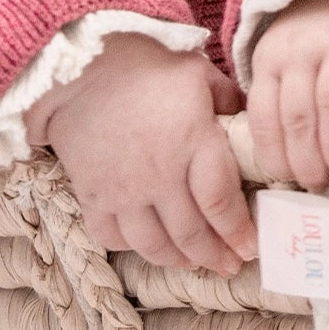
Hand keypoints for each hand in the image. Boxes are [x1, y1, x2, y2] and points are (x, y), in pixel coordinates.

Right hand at [23, 31, 256, 275]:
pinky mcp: (92, 196)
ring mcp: (123, 191)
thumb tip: (247, 124)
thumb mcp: (196, 73)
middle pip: (192, 234)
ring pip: (155, 245)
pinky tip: (146, 242)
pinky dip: (130, 247)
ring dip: (179, 260)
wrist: (79, 66)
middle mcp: (160, 176)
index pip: (222, 204)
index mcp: (193, 143)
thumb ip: (228, 101)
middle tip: (228, 264)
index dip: (238, 231)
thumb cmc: (144, 65)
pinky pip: (113, 237)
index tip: (249, 245)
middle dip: (216, 257)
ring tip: (193, 261)